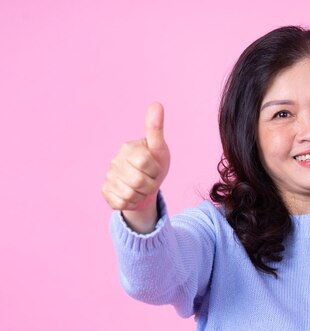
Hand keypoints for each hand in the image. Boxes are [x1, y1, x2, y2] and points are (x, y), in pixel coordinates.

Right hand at [101, 102, 169, 231]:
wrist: (147, 187)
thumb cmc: (155, 165)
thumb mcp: (159, 149)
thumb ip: (156, 128)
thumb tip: (156, 103)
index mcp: (127, 148)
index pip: (145, 162)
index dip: (155, 170)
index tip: (155, 169)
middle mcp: (114, 161)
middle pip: (138, 180)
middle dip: (150, 185)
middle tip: (150, 181)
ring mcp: (109, 177)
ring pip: (129, 194)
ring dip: (141, 195)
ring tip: (142, 188)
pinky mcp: (105, 192)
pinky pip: (121, 203)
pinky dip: (131, 203)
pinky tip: (133, 195)